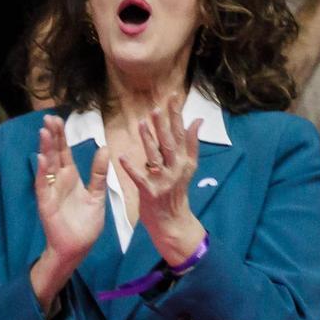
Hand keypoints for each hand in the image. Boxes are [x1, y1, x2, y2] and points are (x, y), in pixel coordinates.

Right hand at [34, 115, 108, 269]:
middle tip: (48, 117)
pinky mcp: (46, 203)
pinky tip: (42, 159)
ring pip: (46, 165)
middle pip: (53, 153)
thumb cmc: (85, 224)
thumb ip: (99, 173)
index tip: (58, 118)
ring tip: (44, 132)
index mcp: (71, 177)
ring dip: (44, 149)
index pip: (64, 151)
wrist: (78, 247)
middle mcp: (58, 180)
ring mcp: (50, 191)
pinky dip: (41, 172)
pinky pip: (43, 185)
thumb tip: (105, 149)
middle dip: (51, 136)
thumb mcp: (97, 195)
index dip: (61, 135)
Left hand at [117, 98, 205, 265]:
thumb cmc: (176, 192)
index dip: (177, 115)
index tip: (173, 96)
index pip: (181, 133)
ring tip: (141, 123)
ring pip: (155, 156)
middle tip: (157, 106)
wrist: (173, 222)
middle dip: (164, 123)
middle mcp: (176, 169)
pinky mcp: (150, 193)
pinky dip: (131, 168)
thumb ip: (190, 144)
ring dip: (148, 139)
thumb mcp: (187, 167)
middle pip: (169, 142)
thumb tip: (197, 121)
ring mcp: (163, 181)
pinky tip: (122, 156)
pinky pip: (139, 178)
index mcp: (184, 161)